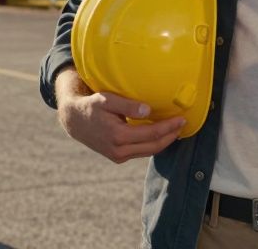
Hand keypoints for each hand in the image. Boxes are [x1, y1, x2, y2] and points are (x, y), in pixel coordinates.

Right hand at [56, 70, 184, 163]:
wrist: (74, 121)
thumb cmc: (91, 106)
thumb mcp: (106, 99)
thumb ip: (128, 105)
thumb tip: (149, 110)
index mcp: (118, 136)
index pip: (151, 133)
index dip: (169, 127)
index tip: (181, 119)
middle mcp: (119, 150)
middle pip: (153, 146)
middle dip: (170, 136)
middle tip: (182, 125)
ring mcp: (118, 156)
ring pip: (148, 151)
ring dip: (163, 142)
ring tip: (175, 130)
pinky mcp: (117, 157)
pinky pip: (140, 151)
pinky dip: (152, 144)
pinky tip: (159, 135)